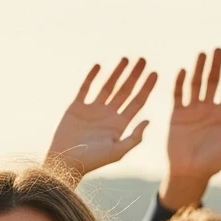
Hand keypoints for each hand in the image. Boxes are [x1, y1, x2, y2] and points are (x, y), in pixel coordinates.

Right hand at [45, 57, 157, 180]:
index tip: (155, 73)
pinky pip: (85, 88)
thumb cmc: (92, 161)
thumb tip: (148, 120)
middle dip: (134, 75)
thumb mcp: (117, 152)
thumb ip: (134, 137)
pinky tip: (99, 66)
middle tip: (143, 60)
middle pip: (125, 91)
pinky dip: (91, 77)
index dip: (146, 88)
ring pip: (108, 86)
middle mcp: (108, 115)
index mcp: (119, 124)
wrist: (65, 161)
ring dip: (117, 72)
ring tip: (126, 58)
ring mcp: (93, 110)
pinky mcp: (77, 107)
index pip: (137, 102)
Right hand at [161, 49, 220, 210]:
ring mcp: (192, 110)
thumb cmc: (213, 163)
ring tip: (202, 54)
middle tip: (218, 49)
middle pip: (213, 82)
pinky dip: (180, 83)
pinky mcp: (177, 115)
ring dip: (199, 69)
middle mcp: (208, 109)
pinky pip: (178, 95)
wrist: (189, 173)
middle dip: (216, 66)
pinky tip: (183, 71)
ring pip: (196, 84)